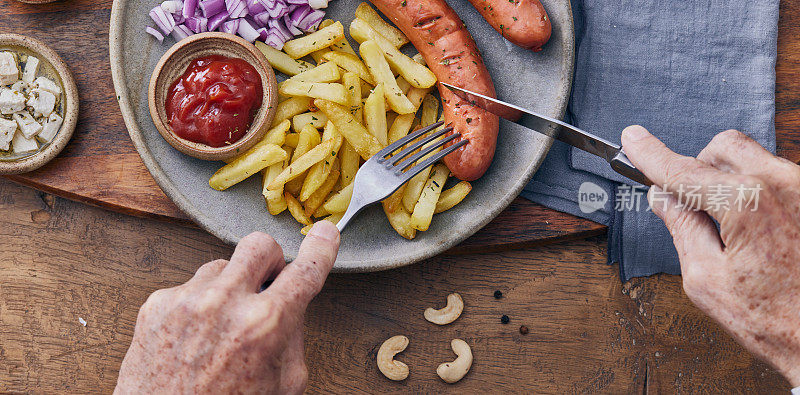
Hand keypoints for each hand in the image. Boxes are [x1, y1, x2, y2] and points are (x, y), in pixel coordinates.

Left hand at [114, 221, 339, 393]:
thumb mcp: (283, 385)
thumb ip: (292, 337)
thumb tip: (291, 306)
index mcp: (264, 324)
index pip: (305, 271)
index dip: (322, 248)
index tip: (326, 233)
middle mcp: (224, 304)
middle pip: (259, 244)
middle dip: (270, 260)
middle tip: (267, 282)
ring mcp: (187, 300)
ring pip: (221, 265)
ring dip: (229, 287)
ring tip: (222, 326)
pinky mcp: (157, 304)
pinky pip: (189, 287)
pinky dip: (197, 306)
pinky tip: (195, 336)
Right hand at [622, 126, 799, 385]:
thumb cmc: (780, 321)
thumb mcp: (707, 281)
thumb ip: (683, 229)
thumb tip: (666, 200)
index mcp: (748, 203)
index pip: (684, 171)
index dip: (651, 156)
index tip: (633, 139)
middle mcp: (784, 184)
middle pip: (724, 148)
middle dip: (700, 168)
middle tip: (694, 206)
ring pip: (755, 161)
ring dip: (735, 185)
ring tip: (740, 236)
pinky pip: (780, 180)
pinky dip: (761, 197)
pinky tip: (764, 236)